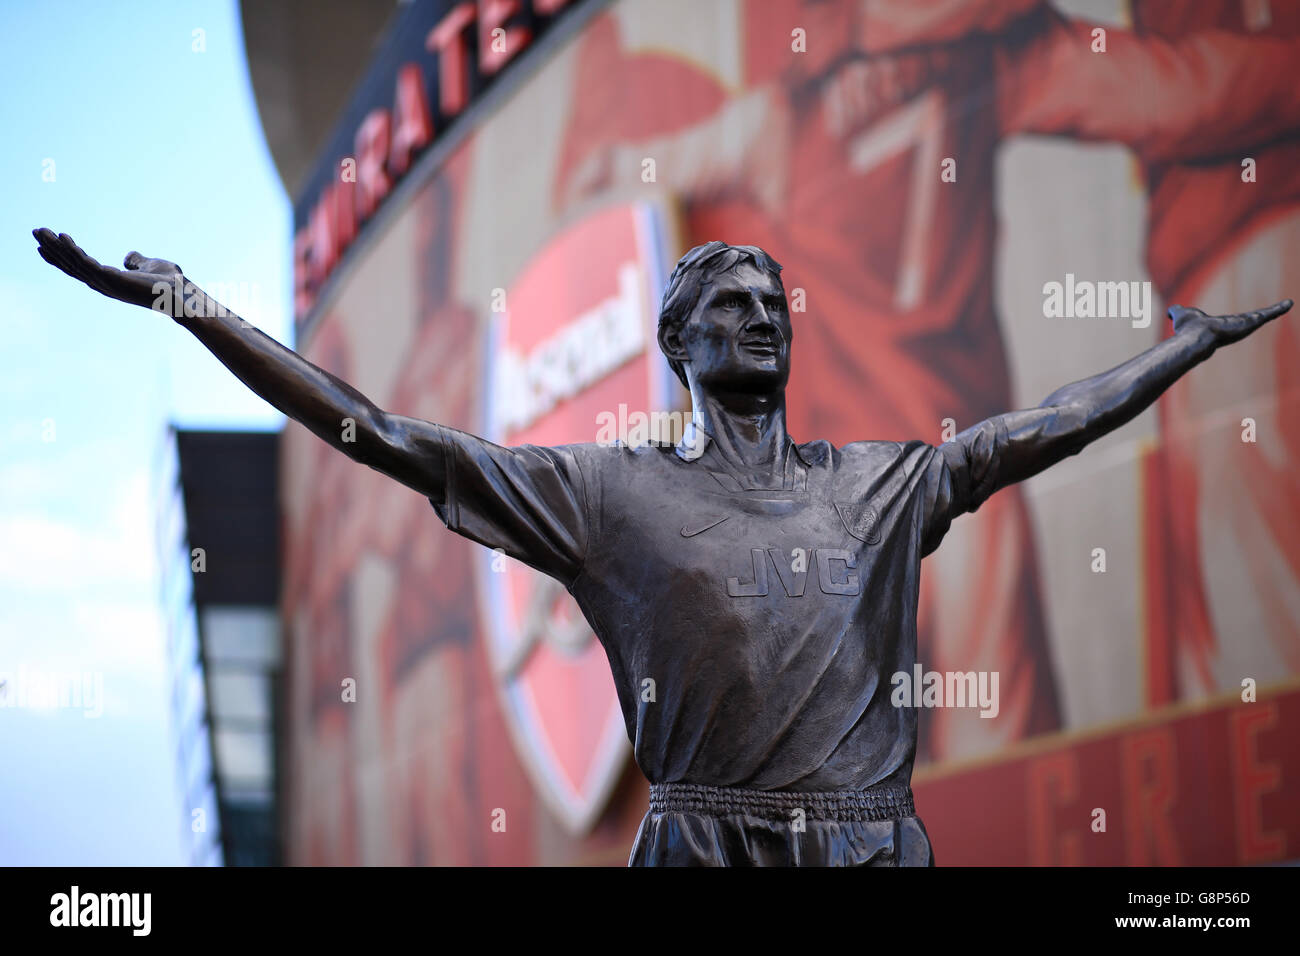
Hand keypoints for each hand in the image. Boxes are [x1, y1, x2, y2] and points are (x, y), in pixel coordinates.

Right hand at [33, 228, 190, 315]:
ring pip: (74, 263)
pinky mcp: (111, 280)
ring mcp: (106, 284)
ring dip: (56, 247)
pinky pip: (85, 263)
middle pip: (71, 265)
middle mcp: (104, 284)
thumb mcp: (150, 265)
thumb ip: (137, 260)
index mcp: (110, 281)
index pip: (80, 267)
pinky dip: (73, 250)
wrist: (181, 294)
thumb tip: (128, 257)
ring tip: (40, 231)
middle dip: (52, 249)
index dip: (63, 255)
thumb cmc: (169, 284)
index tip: (49, 242)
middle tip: (36, 232)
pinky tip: (62, 236)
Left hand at [1168, 299, 1292, 346]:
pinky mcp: (1251, 322)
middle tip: (1276, 309)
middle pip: (1251, 320)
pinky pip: (1268, 315)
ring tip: (1287, 305)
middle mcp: (1235, 327)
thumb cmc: (1188, 327)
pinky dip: (1278, 309)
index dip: (1241, 319)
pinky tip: (1289, 303)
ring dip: (1275, 311)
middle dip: (1263, 315)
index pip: (1235, 321)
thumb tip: (1170, 312)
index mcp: (1222, 326)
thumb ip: (1177, 313)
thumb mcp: (1182, 314)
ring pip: (1262, 317)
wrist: (1197, 336)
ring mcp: (1244, 326)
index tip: (1250, 317)